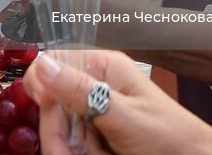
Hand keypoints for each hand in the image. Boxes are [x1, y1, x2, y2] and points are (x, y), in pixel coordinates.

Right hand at [23, 49, 211, 154]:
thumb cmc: (170, 139)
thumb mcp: (125, 116)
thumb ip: (82, 92)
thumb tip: (41, 64)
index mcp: (102, 67)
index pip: (50, 66)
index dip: (43, 93)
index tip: (53, 120)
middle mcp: (94, 84)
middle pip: (50, 104)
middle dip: (58, 133)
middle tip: (78, 153)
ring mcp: (92, 111)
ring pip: (57, 128)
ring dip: (68, 148)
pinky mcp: (94, 134)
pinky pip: (70, 143)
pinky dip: (77, 154)